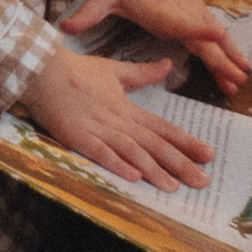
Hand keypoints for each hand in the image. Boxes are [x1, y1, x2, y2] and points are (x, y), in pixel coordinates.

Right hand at [25, 43, 215, 186]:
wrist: (43, 69)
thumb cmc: (77, 71)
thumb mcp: (114, 70)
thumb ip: (142, 73)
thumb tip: (167, 64)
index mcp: (127, 108)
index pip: (163, 128)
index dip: (186, 142)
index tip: (209, 155)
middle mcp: (118, 121)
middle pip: (154, 144)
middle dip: (180, 164)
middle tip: (203, 182)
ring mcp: (99, 129)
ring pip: (133, 151)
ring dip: (154, 170)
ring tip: (174, 187)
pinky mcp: (79, 137)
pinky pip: (101, 153)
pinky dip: (118, 164)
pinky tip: (134, 177)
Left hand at [60, 0, 250, 96]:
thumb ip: (89, 13)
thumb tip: (63, 29)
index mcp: (160, 8)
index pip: (181, 20)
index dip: (198, 28)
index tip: (216, 35)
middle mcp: (180, 10)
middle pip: (203, 36)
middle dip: (221, 57)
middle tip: (237, 81)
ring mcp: (192, 9)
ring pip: (215, 36)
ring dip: (230, 56)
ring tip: (244, 78)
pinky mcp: (197, 9)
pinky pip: (216, 31)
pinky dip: (230, 47)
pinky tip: (241, 63)